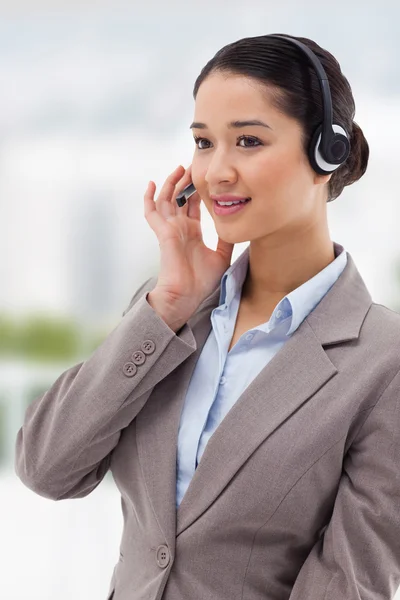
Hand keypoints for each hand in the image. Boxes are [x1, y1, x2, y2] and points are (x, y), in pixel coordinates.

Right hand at [144, 164, 234, 321]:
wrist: (188, 297)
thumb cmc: (202, 282)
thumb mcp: (222, 256)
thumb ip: (226, 239)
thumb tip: (235, 223)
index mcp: (192, 232)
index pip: (193, 205)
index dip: (197, 190)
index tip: (204, 176)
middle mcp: (180, 228)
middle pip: (179, 198)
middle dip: (185, 181)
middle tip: (193, 164)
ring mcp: (170, 230)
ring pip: (166, 200)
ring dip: (171, 183)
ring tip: (179, 168)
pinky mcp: (163, 233)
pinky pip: (152, 213)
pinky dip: (149, 198)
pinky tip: (151, 184)